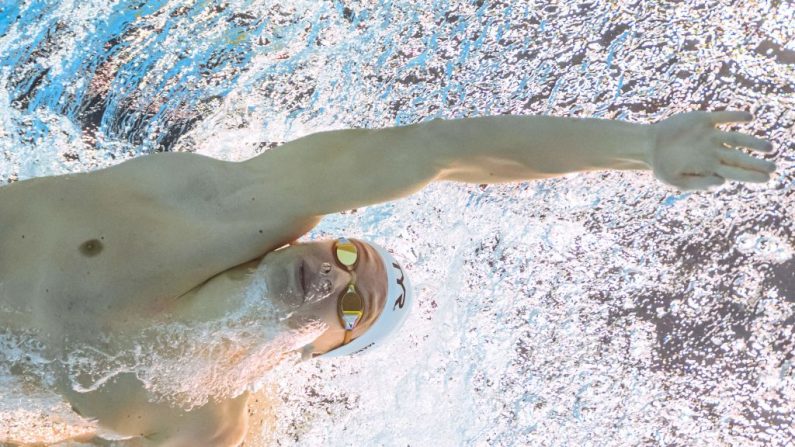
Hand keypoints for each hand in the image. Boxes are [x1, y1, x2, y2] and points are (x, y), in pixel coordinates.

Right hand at [649, 110, 775, 190]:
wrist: (648, 144)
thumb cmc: (662, 166)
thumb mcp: (675, 181)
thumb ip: (698, 183)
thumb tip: (722, 182)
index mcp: (710, 167)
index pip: (736, 172)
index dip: (752, 175)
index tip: (767, 178)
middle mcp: (714, 151)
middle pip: (740, 157)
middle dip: (757, 162)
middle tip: (774, 167)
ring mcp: (710, 135)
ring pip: (737, 138)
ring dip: (753, 142)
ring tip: (768, 147)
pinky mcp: (703, 120)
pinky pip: (723, 117)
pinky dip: (735, 117)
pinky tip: (748, 118)